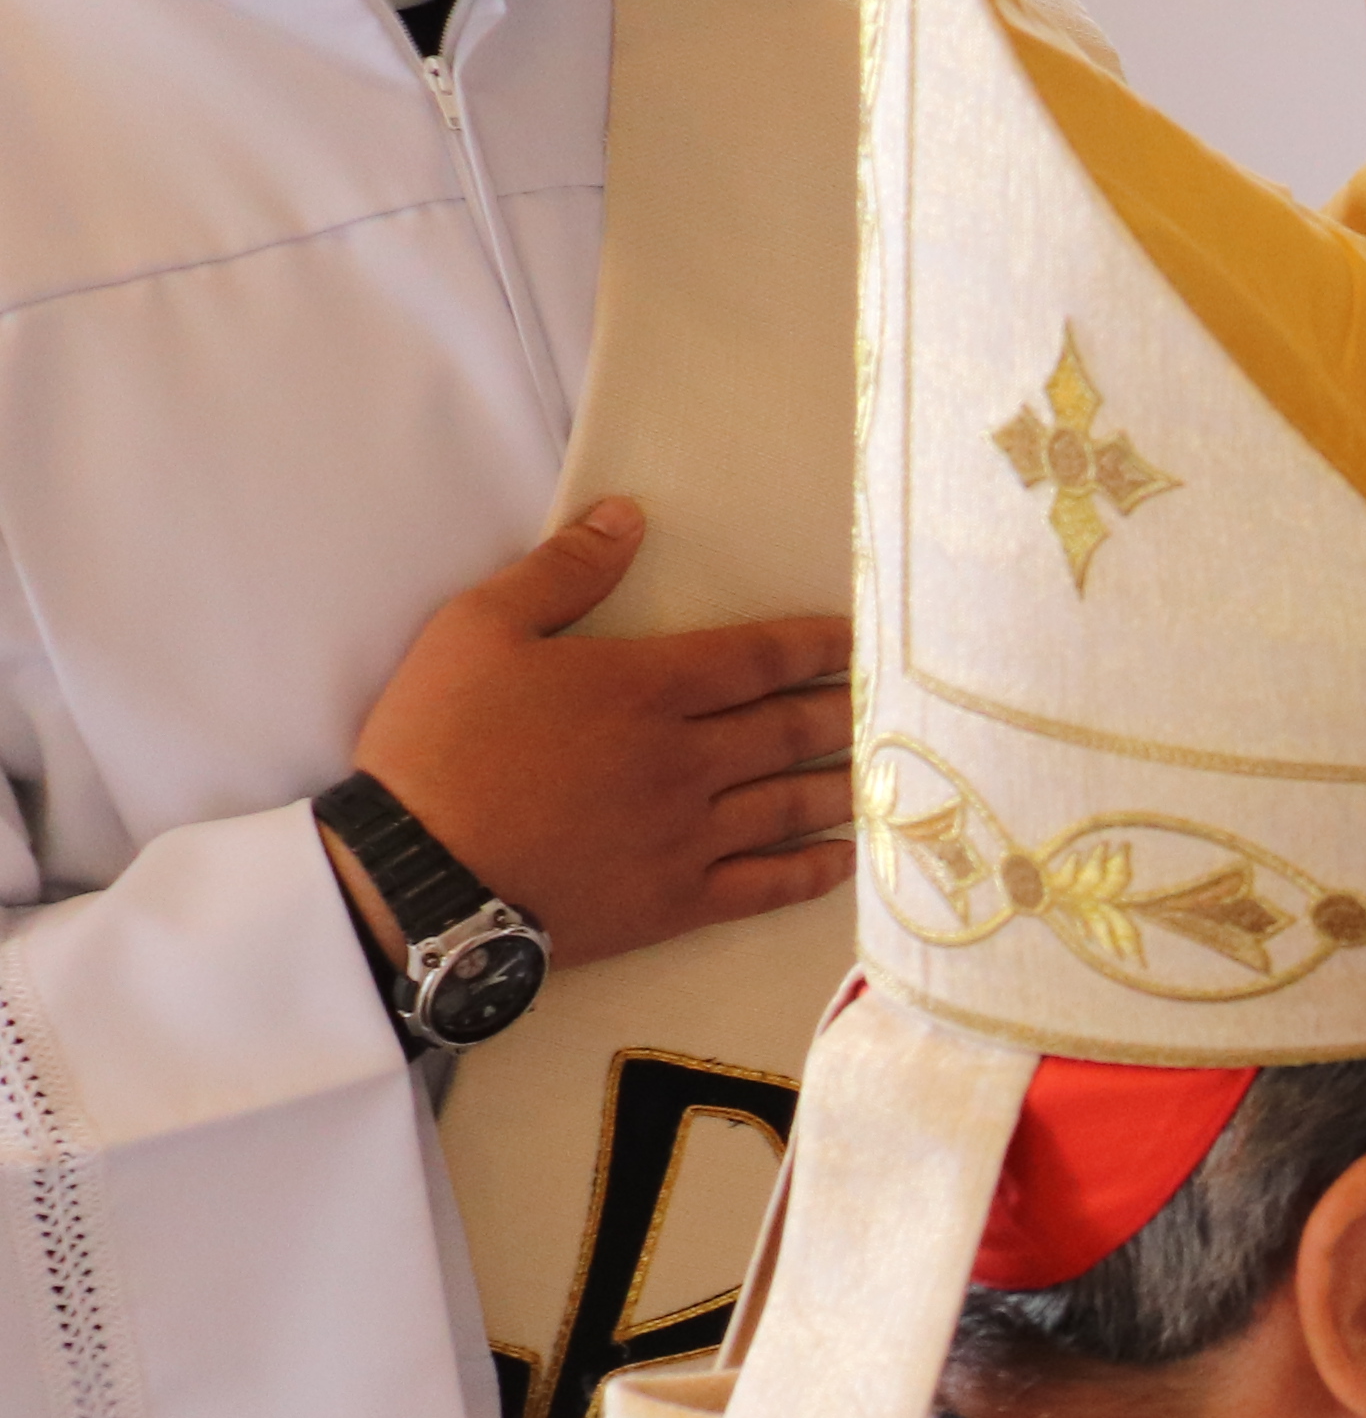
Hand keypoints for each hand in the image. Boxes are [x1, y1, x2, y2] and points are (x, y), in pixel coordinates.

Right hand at [340, 502, 851, 973]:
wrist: (416, 875)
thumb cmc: (437, 742)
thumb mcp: (480, 629)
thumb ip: (564, 570)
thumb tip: (628, 515)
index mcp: (646, 688)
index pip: (759, 657)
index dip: (818, 645)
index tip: (862, 639)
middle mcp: (686, 761)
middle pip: (790, 728)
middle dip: (845, 710)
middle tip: (896, 702)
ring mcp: (689, 836)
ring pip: (792, 802)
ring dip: (847, 784)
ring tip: (893, 770)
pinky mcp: (677, 902)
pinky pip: (766, 885)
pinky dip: (815, 870)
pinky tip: (849, 857)